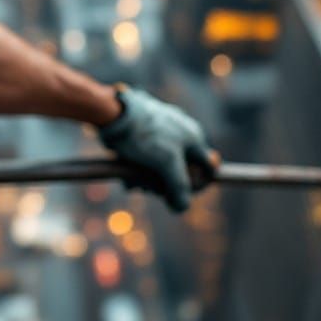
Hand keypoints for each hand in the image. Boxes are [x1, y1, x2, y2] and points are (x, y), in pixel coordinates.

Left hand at [97, 86, 218, 211]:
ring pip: (161, 169)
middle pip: (181, 172)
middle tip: (149, 188)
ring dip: (148, 181)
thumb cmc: (144, 135)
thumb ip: (179, 187)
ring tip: (133, 183)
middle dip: (164, 185)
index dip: (197, 186)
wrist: (113, 113)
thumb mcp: (167, 164)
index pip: (208, 169)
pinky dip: (139, 171)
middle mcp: (181, 135)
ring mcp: (162, 135)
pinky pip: (147, 161)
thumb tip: (181, 207)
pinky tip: (127, 179)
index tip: (179, 195)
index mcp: (194, 138)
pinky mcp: (145, 137)